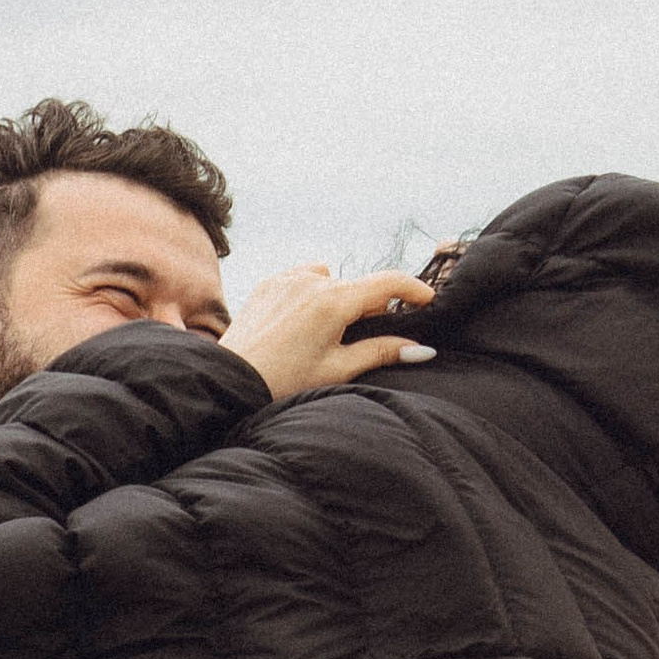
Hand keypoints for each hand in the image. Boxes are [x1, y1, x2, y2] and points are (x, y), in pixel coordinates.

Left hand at [220, 265, 440, 404]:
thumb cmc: (284, 381)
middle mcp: (312, 280)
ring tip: (324, 334)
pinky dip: (311, 294)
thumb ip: (381, 351)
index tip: (427, 300)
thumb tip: (421, 348)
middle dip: (368, 309)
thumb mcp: (339, 369)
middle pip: (359, 286)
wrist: (231, 380)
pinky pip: (303, 279)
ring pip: (331, 280)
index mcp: (334, 301)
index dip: (413, 289)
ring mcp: (287, 278)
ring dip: (338, 299)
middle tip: (358, 341)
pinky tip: (300, 324)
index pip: (388, 282)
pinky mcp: (269, 282)